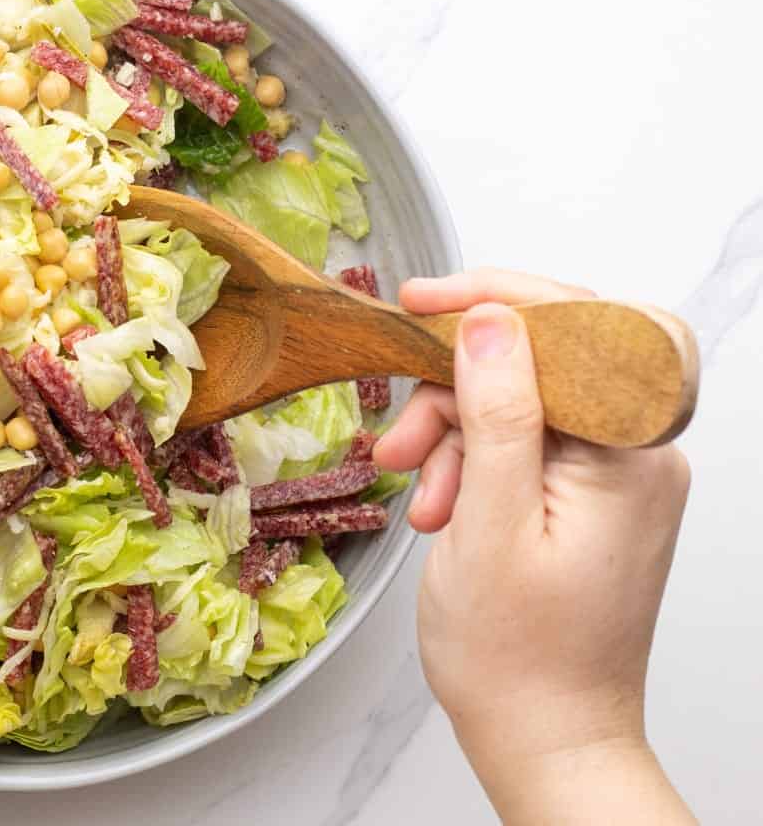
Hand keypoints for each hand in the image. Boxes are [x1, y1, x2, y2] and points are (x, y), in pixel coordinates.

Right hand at [376, 270, 694, 823]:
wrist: (543, 738)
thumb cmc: (518, 657)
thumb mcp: (490, 525)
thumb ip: (497, 414)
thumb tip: (492, 319)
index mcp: (633, 456)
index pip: (582, 328)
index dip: (499, 298)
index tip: (420, 300)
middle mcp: (638, 455)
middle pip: (541, 363)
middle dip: (456, 388)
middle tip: (397, 439)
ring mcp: (614, 477)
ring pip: (519, 403)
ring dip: (452, 435)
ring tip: (416, 494)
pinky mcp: (585, 496)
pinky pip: (520, 444)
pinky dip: (468, 465)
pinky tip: (440, 510)